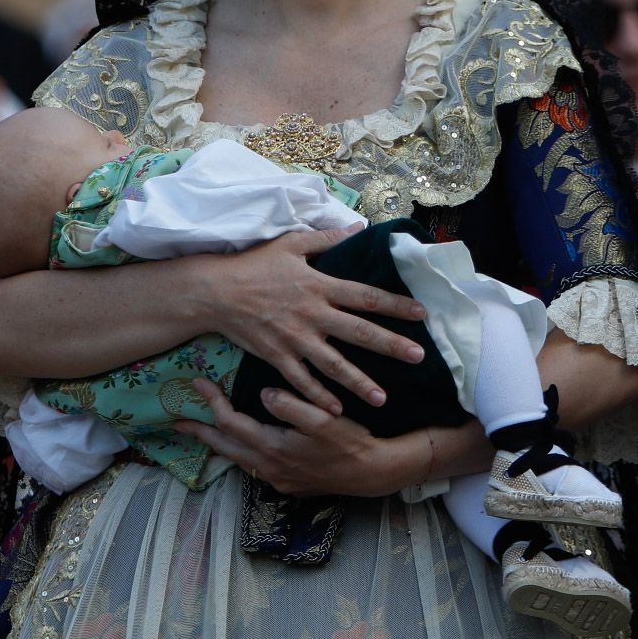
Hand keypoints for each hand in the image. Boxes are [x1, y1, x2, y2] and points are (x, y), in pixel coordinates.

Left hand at [174, 379, 415, 497]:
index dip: (211, 403)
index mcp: (272, 449)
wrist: (372, 474)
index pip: (230, 423)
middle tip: (177, 420)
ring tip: (203, 431)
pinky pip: (252, 466)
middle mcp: (268, 468)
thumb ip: (290, 405)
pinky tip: (240, 444)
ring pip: (236, 459)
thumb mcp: (323, 419)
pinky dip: (239, 452)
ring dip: (218, 443)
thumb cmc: (350, 442)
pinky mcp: (287, 483)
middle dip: (200, 432)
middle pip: (224, 447)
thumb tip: (263, 393)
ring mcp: (276, 479)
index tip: (197, 384)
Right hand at [192, 227, 425, 416]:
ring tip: (382, 398)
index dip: (395, 305)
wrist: (216, 292)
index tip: (421, 314)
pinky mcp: (277, 356)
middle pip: (359, 333)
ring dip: (359, 382)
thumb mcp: (291, 244)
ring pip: (333, 365)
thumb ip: (327, 238)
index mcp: (319, 286)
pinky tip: (336, 411)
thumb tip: (358, 227)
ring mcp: (295, 339)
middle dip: (391, 345)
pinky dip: (318, 397)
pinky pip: (301, 380)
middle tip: (418, 357)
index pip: (365, 297)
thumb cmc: (254, 265)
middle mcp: (313, 314)